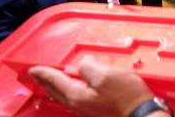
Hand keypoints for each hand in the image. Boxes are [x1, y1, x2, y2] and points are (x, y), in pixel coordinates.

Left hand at [29, 56, 153, 116]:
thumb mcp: (106, 75)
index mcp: (77, 95)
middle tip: (37, 75)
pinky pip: (74, 99)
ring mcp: (87, 110)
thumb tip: (83, 63)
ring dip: (55, 87)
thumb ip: (89, 66)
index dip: (43, 72)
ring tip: (51, 81)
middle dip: (45, 82)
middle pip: (56, 91)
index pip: (55, 80)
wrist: (141, 116)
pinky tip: (72, 89)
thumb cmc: (126, 97)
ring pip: (64, 97)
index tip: (33, 68)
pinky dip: (67, 92)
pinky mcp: (95, 112)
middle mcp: (78, 105)